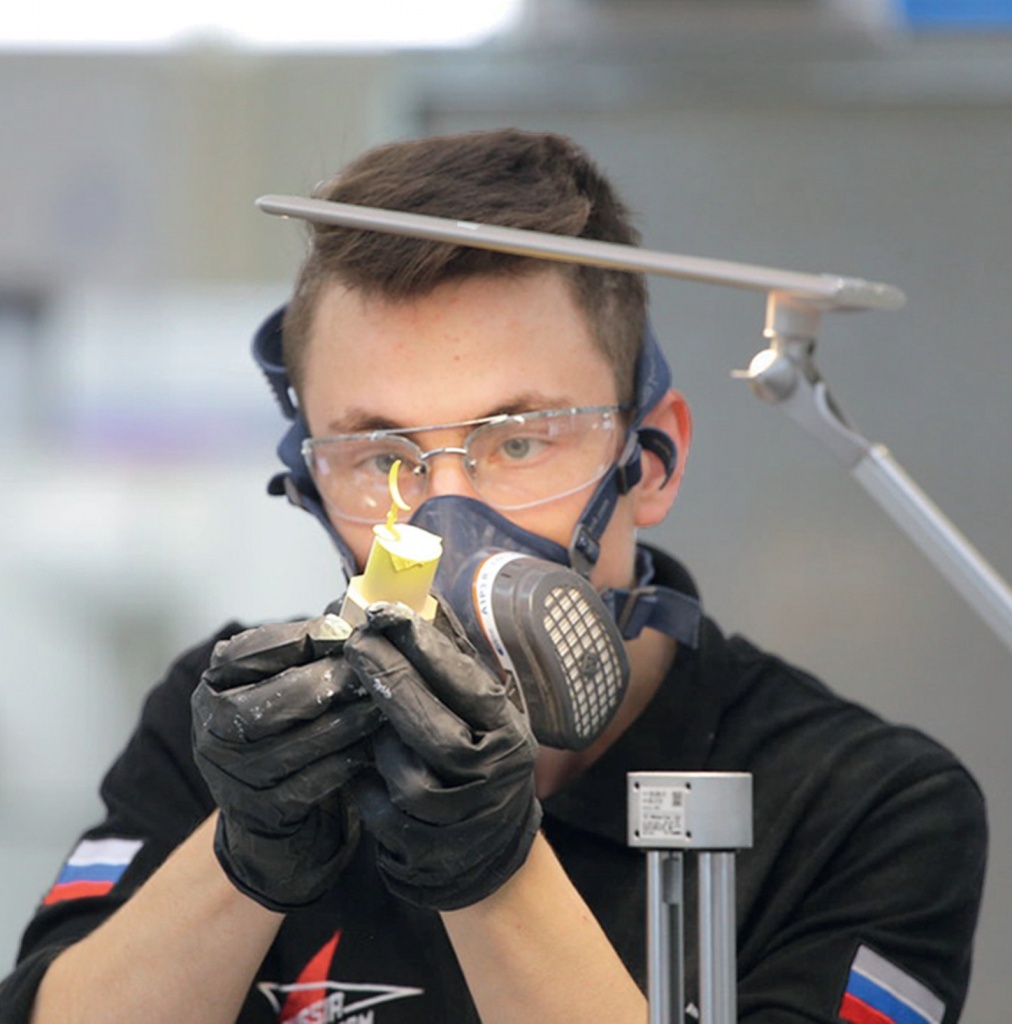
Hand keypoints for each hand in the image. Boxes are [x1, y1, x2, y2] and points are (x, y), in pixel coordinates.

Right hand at [191, 614, 383, 912]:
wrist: (267, 812)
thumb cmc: (287, 725)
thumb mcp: (284, 679)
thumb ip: (310, 645)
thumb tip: (356, 602)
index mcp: (214, 683)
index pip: (254, 651)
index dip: (305, 639)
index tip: (348, 630)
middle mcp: (211, 728)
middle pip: (275, 699)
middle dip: (331, 681)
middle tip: (374, 669)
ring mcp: (235, 775)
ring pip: (302, 741)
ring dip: (352, 719)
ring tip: (387, 701)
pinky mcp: (265, 811)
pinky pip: (318, 781)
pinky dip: (352, 759)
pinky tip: (379, 743)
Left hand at [343, 602, 541, 910]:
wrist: (483, 848)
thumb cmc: (477, 757)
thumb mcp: (482, 709)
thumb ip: (452, 658)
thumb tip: (424, 595)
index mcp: (510, 734)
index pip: (469, 684)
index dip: (425, 646)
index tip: (387, 612)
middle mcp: (492, 777)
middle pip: (433, 728)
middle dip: (390, 679)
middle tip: (356, 642)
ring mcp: (459, 818)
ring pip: (402, 769)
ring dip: (376, 737)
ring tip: (362, 709)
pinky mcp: (423, 848)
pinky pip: (378, 805)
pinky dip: (364, 780)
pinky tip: (361, 762)